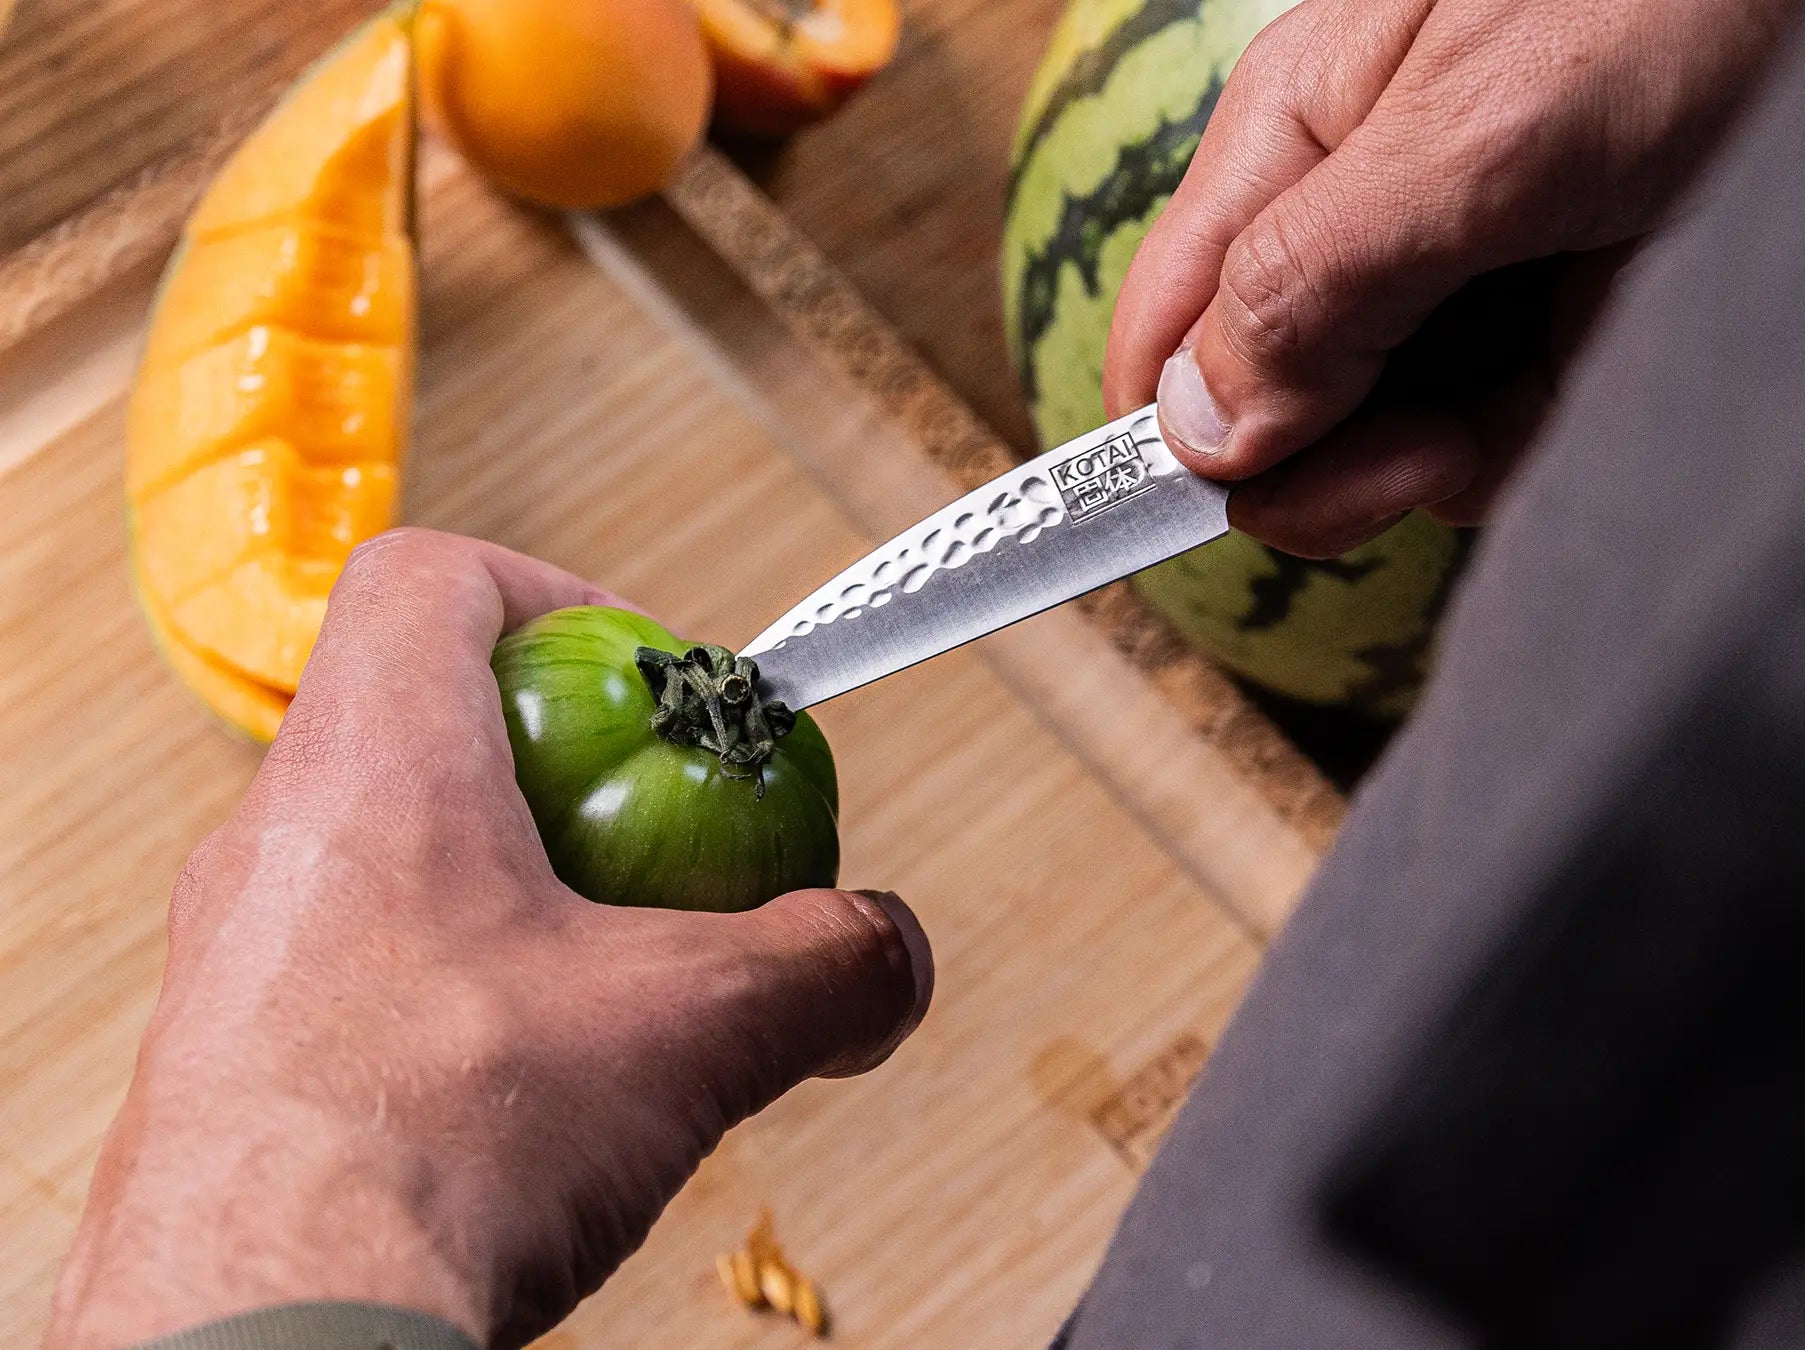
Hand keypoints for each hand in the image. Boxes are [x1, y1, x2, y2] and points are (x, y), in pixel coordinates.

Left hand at [45, 529, 930, 1349]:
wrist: (264, 1339)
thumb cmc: (436, 1145)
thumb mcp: (693, 1028)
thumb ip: (827, 964)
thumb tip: (891, 952)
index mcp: (374, 766)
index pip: (427, 576)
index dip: (555, 593)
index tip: (645, 671)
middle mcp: (275, 839)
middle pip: (418, 720)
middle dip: (564, 768)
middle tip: (658, 842)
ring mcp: (235, 953)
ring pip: (385, 853)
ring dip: (509, 887)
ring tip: (606, 980)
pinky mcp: (226, 1063)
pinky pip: (351, 966)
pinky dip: (454, 986)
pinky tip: (528, 1087)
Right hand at [1105, 0, 1803, 554]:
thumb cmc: (1664, 0)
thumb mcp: (1472, 137)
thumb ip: (1312, 281)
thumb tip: (1193, 430)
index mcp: (1290, 143)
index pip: (1165, 328)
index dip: (1160, 434)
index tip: (1198, 513)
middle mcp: (1349, 225)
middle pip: (1264, 416)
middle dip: (1330, 463)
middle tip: (1427, 448)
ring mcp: (1443, 289)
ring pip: (1372, 449)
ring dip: (1443, 455)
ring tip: (1539, 373)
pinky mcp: (1535, 336)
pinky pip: (1480, 448)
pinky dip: (1521, 446)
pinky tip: (1581, 367)